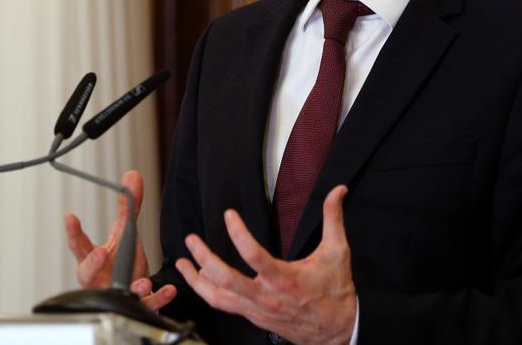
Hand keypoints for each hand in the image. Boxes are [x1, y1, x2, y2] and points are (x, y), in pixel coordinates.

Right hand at [64, 169, 176, 310]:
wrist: (133, 295)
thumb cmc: (121, 264)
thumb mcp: (124, 234)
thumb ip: (128, 208)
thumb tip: (132, 175)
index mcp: (94, 260)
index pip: (79, 246)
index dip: (73, 233)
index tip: (70, 217)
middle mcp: (100, 279)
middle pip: (87, 274)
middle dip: (92, 264)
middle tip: (100, 253)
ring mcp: (116, 294)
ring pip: (116, 294)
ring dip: (130, 287)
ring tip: (141, 282)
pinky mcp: (135, 306)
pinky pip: (146, 305)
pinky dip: (157, 298)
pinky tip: (168, 290)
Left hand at [175, 185, 356, 344]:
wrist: (337, 331)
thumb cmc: (335, 292)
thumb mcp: (337, 252)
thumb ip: (333, 218)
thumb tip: (338, 190)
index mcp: (285, 279)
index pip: (254, 256)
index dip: (238, 234)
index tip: (229, 215)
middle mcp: (267, 297)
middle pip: (226, 280)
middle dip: (204, 259)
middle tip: (191, 240)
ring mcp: (258, 309)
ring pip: (218, 298)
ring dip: (197, 280)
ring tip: (183, 262)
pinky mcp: (254, 316)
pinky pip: (224, 305)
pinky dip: (208, 292)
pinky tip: (199, 280)